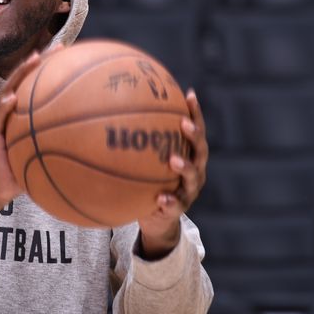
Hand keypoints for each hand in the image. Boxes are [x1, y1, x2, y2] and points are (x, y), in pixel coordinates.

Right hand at [0, 45, 63, 230]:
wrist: (1, 188)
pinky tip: (12, 99)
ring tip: (32, 60)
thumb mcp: (48, 154)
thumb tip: (95, 139)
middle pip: (24, 79)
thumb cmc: (26, 170)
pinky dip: (4, 107)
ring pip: (9, 90)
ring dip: (20, 74)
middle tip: (57, 46)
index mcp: (23, 112)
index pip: (36, 83)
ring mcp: (0, 120)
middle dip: (39, 60)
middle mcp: (11, 111)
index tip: (68, 49)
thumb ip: (64, 143)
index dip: (50, 65)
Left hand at [137, 88, 208, 258]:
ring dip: (185, 167)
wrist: (157, 219)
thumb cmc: (149, 181)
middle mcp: (195, 171)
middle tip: (183, 124)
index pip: (195, 130)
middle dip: (194, 135)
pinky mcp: (179, 210)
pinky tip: (161, 197)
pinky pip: (176, 205)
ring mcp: (189, 190)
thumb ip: (139, 141)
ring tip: (173, 160)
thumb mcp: (146, 161)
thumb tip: (112, 111)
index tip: (189, 94)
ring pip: (193, 177)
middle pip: (201, 150)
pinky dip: (169, 201)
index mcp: (189, 155)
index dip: (195, 113)